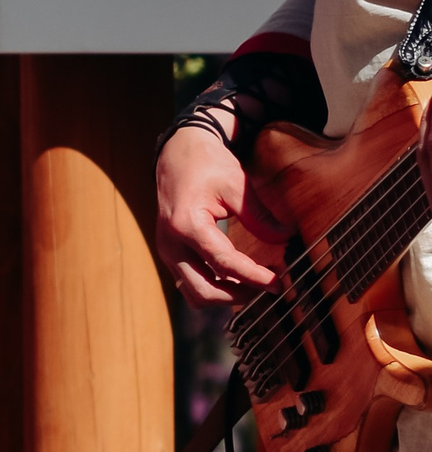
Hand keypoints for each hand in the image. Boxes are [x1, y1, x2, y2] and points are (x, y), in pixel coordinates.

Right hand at [156, 122, 279, 307]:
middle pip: (204, 291)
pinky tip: (237, 278)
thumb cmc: (206, 165)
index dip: (254, 277)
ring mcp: (167, 252)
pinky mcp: (170, 254)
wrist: (177, 154)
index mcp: (186, 225)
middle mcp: (171, 244)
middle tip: (267, 285)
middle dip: (239, 295)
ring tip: (253, 284)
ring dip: (225, 296)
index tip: (278, 283)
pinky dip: (215, 287)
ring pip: (195, 294)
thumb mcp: (236, 184)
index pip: (223, 264)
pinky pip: (191, 284)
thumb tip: (285, 239)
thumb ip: (259, 216)